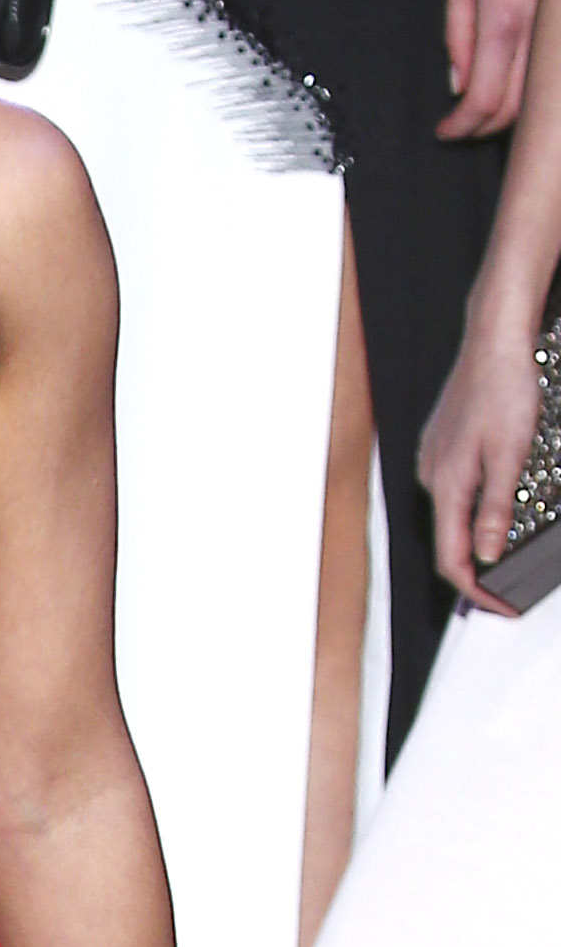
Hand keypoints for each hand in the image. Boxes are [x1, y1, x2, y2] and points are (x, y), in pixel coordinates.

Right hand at [418, 299, 550, 603]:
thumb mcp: (512, 455)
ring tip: (510, 548)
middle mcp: (434, 476)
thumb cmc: (504, 386)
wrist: (495, 340)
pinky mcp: (445, 447)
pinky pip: (456, 493)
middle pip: (450, 542)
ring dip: (480, 540)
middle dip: (478, 571)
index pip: (452, 558)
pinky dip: (476, 511)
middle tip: (507, 587)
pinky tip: (499, 505)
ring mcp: (436, 460)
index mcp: (447, 484)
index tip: (498, 606)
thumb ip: (497, 509)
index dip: (476, 590)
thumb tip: (488, 554)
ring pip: (454, 517)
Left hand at [438, 0, 553, 142]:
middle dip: (484, 126)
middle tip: (461, 126)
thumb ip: (459, 33)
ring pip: (540, 91)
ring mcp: (559, 21)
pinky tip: (515, 77)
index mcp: (505, 17)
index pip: (484, 99)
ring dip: (511, 109)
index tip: (445, 131)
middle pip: (518, 106)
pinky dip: (532, 82)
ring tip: (483, 107)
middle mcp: (539, 25)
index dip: (462, 126)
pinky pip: (551, 63)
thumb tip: (458, 82)